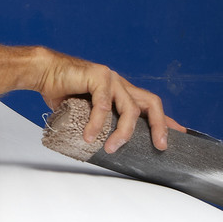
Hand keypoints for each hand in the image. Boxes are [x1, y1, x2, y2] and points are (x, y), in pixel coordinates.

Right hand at [35, 53, 169, 153]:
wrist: (43, 72)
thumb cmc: (62, 92)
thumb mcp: (87, 113)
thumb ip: (100, 124)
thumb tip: (105, 149)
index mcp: (122, 92)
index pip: (149, 106)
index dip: (165, 121)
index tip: (179, 135)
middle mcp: (121, 84)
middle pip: (151, 103)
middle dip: (159, 125)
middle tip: (159, 145)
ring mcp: (111, 78)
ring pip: (130, 108)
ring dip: (123, 131)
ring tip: (111, 148)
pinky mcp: (98, 76)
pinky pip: (103, 105)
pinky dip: (97, 123)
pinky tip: (90, 136)